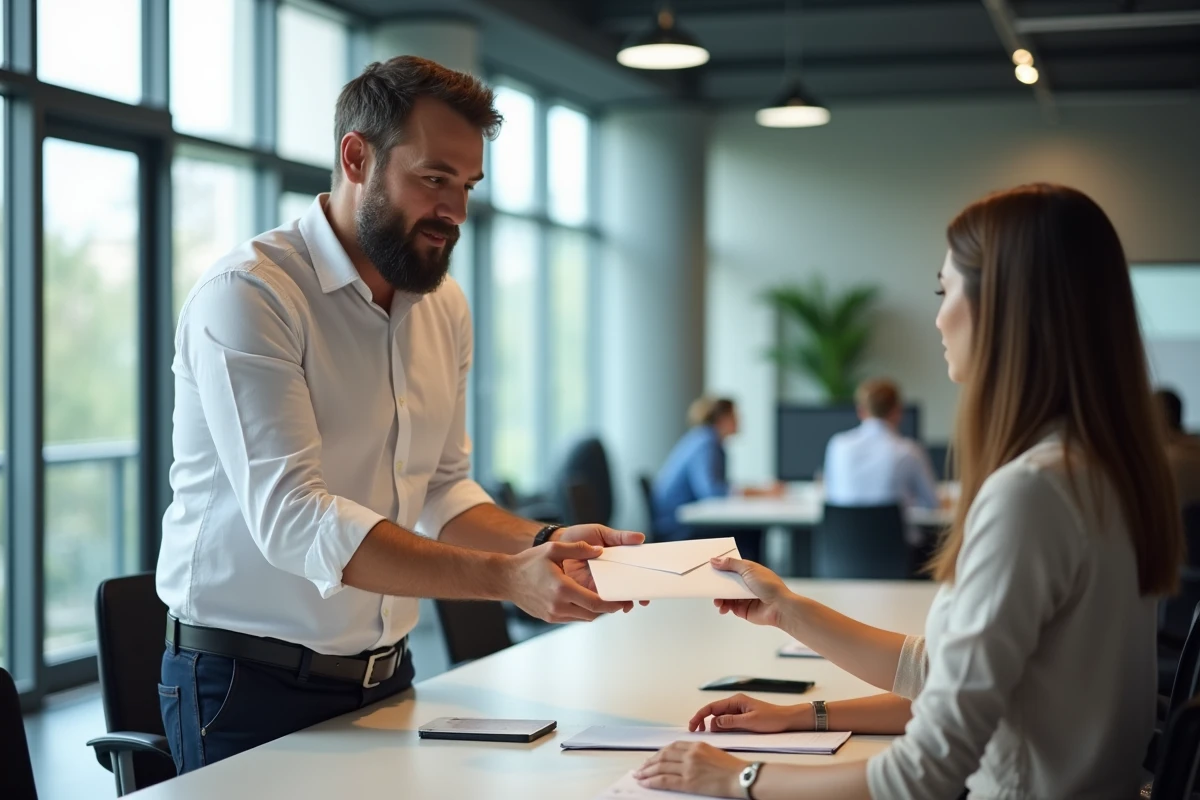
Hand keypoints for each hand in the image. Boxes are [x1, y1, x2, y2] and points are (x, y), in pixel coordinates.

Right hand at [504, 541, 632, 621]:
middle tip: (619, 600)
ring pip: (584, 618)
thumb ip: (578, 549)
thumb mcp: (554, 549)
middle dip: (608, 608)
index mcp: (562, 588)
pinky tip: (586, 600)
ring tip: (605, 599)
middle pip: (593, 613)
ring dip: (596, 610)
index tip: (623, 601)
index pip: (595, 603)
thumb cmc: (528, 563)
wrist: (506, 579)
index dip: (612, 604)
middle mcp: (558, 605)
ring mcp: (553, 614)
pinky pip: (573, 618)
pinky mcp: (549, 618)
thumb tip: (600, 551)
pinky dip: (583, 611)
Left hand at [554, 524, 648, 608]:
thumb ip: (620, 537)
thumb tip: (641, 538)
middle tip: (642, 599)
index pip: (634, 571)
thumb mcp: (601, 532)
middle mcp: (609, 573)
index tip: (652, 584)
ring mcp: (598, 583)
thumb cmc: (577, 536)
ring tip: (627, 603)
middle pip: (627, 587)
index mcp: (616, 559)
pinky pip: (597, 600)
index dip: (644, 579)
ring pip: (614, 596)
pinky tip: (610, 605)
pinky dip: (604, 604)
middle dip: (637, 595)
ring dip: (622, 602)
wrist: (554, 543)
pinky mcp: (585, 590)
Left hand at [634, 741, 745, 796]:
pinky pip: (665, 780)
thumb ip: (696, 753)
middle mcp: (690, 754)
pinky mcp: (688, 782)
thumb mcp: (712, 752)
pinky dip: (653, 781)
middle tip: (641, 768)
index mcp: (696, 745)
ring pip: (661, 767)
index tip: (652, 758)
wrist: (740, 777)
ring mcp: (688, 768)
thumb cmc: (731, 768)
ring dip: (647, 772)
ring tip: (639, 776)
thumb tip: (682, 760)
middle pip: (663, 756)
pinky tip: (646, 783)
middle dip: (649, 762)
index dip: (659, 753)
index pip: (672, 747)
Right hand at [688, 693, 809, 732]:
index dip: (699, 716)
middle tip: (696, 732)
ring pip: (719, 718)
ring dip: (712, 725)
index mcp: (736, 701)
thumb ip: (731, 722)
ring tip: (707, 735)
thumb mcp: (750, 722)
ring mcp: (738, 711)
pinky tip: (720, 734)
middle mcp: (735, 704)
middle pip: (713, 712)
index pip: (712, 707)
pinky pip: (727, 722)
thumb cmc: (772, 719)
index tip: (692, 726)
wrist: (788, 720)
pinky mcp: (742, 718)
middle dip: (703, 721)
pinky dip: (721, 728)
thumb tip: (713, 723)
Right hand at [711, 556, 793, 627]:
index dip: (720, 567)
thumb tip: (715, 560)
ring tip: (717, 601)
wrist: (779, 607)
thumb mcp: (748, 569)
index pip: (731, 567)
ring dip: (718, 597)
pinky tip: (722, 607)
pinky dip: (723, 607)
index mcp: (748, 571)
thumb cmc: (769, 586)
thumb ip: (731, 564)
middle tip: (707, 585)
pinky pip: (729, 606)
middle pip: (726, 582)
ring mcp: (743, 596)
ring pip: (725, 595)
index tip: (709, 567)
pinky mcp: (743, 609)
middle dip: (716, 584)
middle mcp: (745, 583)